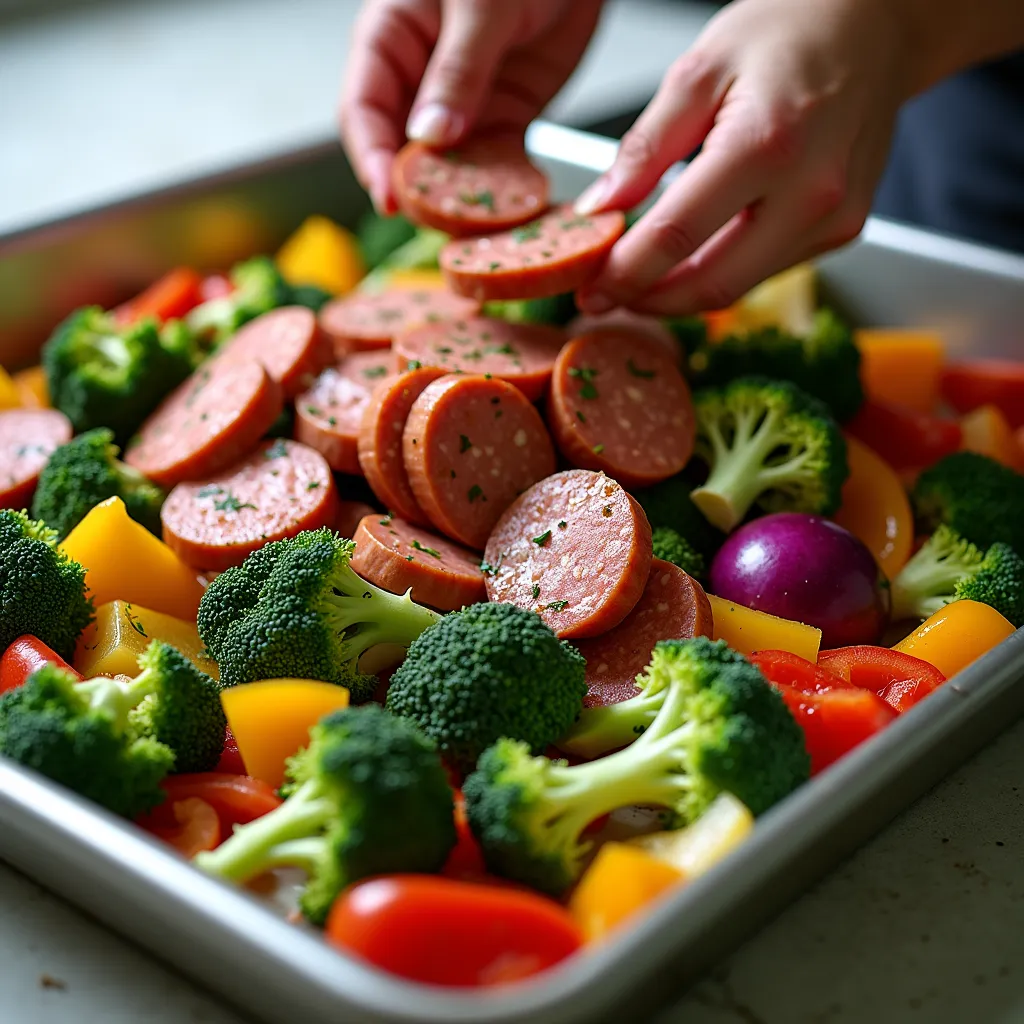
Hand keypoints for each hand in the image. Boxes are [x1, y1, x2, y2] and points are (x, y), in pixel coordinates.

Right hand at [340, 0, 603, 212]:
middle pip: (401, 151)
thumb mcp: (482, 3)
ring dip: (460, 200)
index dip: (372, 159)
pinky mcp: (504, 117)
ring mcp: (462, 104)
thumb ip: (457, 70)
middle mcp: (420, 79)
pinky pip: (496, 164)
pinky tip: (512, 210)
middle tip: (436, 222)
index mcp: (391, 40)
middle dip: (416, 190)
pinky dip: (503, 189)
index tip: (390, 198)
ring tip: (476, 229)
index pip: (364, 111)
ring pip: (448, 167)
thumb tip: (430, 136)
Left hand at [575, 0, 914, 316]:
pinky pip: (766, 270)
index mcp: (767, 143)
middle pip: (712, 284)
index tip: (590, 288)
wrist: (875, 24)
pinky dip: (720, 271)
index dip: (625, 273)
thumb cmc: (791, 29)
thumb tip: (599, 208)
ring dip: (681, 293)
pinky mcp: (842, 230)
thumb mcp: (699, 69)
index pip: (677, 235)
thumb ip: (644, 148)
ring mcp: (834, 218)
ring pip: (738, 286)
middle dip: (649, 301)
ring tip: (640, 278)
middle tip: (607, 298)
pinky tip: (691, 256)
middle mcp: (811, 192)